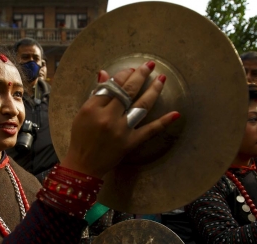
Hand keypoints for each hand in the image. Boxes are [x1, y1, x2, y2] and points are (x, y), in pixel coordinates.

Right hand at [61, 61, 178, 177]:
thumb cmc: (81, 138)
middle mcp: (108, 117)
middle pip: (128, 91)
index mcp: (92, 108)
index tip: (131, 70)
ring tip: (161, 79)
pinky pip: (150, 131)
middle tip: (150, 65)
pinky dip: (163, 122)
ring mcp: (121, 130)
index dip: (124, 75)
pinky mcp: (131, 142)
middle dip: (140, 75)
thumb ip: (95, 94)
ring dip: (153, 91)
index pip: (112, 85)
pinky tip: (175, 114)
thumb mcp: (82, 114)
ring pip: (141, 105)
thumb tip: (105, 74)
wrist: (84, 164)